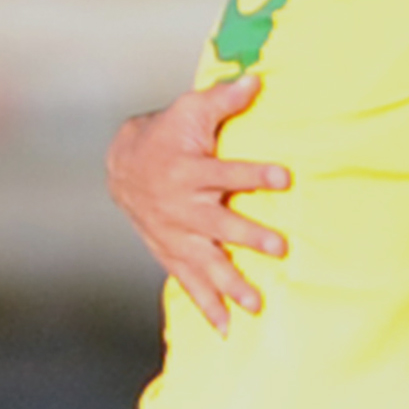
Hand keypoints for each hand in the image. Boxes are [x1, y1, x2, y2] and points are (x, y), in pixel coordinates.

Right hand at [107, 75, 290, 333]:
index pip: (227, 172)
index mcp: (190, 170)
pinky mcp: (171, 253)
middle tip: (280, 247)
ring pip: (205, 262)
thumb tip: (258, 80)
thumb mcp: (190, 110)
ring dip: (230, 283)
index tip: (285, 176)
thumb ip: (225, 99)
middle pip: (218, 224)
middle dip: (248, 236)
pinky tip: (226, 329)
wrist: (122, 166)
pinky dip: (205, 307)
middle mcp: (182, 207)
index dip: (255, 174)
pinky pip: (188, 283)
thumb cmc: (165, 134)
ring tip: (257, 304)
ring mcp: (176, 235)